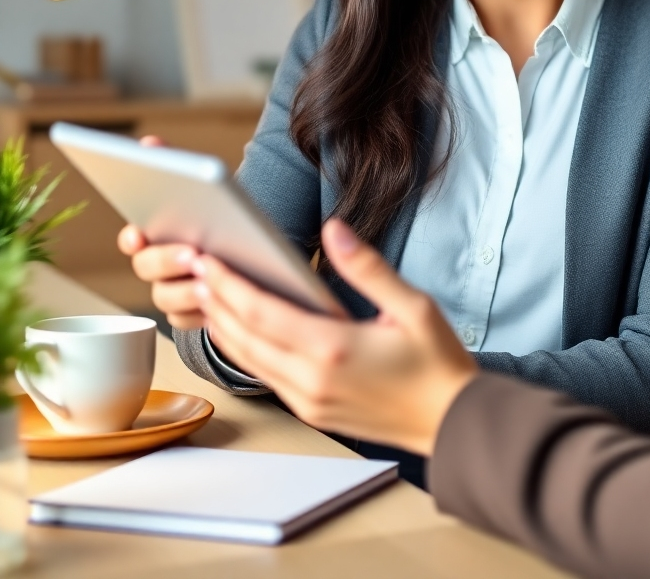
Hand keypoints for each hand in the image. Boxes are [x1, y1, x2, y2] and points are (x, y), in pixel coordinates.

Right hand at [116, 136, 203, 329]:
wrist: (247, 250)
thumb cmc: (216, 216)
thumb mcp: (201, 189)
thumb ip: (173, 166)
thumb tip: (149, 143)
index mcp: (154, 236)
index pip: (130, 239)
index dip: (131, 238)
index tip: (140, 234)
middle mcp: (157, 267)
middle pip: (147, 268)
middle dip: (167, 260)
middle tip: (193, 252)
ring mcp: (172, 292)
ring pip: (166, 298)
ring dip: (186, 290)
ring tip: (210, 279)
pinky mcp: (193, 315)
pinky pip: (189, 321)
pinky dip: (201, 313)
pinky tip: (219, 301)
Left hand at [196, 219, 479, 455]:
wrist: (452, 421)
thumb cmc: (437, 362)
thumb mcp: (413, 305)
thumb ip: (367, 267)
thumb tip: (334, 229)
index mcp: (334, 349)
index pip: (262, 312)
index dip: (229, 284)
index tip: (207, 260)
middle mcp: (312, 380)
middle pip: (244, 337)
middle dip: (216, 301)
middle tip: (195, 269)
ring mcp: (308, 402)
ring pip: (248, 361)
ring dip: (223, 327)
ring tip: (208, 295)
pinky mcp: (312, 413)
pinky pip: (265, 377)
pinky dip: (244, 350)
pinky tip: (240, 331)